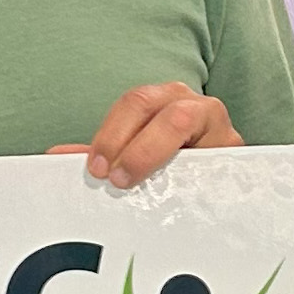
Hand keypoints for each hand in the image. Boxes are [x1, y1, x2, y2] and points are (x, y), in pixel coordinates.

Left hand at [55, 81, 242, 186]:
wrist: (224, 180)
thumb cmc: (176, 164)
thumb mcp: (137, 154)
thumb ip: (103, 154)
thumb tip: (56, 157)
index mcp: (165, 99)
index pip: (134, 102)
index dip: (111, 132)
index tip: (96, 167)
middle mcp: (194, 104)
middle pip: (157, 108)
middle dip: (132, 144)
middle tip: (114, 177)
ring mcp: (220, 127)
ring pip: (184, 122)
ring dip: (153, 152)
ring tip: (136, 181)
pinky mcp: (238, 155)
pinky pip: (216, 158)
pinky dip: (194, 175)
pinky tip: (179, 194)